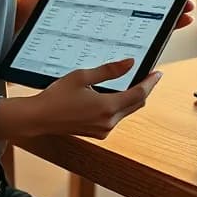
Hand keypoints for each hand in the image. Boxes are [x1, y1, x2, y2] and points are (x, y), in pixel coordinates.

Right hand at [32, 58, 162, 138]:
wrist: (39, 118)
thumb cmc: (56, 96)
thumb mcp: (83, 76)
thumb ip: (109, 70)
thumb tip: (130, 63)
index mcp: (107, 108)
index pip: (139, 94)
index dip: (150, 82)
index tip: (158, 73)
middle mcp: (108, 122)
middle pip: (136, 104)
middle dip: (144, 89)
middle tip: (148, 74)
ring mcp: (103, 130)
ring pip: (127, 111)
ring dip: (131, 98)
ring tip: (131, 81)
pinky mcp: (98, 133)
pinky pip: (115, 118)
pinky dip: (119, 105)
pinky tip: (113, 94)